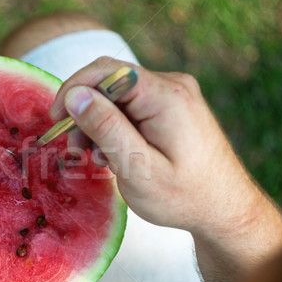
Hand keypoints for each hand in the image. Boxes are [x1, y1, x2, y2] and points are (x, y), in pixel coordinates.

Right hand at [50, 57, 281, 281]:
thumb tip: (75, 94)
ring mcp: (175, 95)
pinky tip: (114, 155)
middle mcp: (172, 86)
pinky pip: (133, 106)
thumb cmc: (183, 197)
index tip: (55, 120)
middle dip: (85, 113)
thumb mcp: (137, 167)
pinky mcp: (173, 107)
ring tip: (97, 158)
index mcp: (166, 96)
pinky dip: (115, 127)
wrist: (225, 210)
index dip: (74, 90)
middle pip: (110, 82)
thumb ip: (106, 127)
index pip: (106, 71)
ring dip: (98, 124)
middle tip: (75, 150)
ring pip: (118, 96)